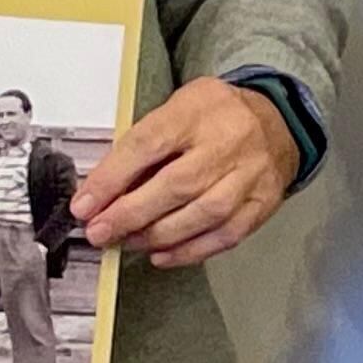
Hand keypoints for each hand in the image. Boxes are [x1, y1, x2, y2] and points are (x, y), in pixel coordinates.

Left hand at [73, 78, 296, 267]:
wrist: (277, 121)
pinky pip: (226, 234)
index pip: (147, 145)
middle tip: (99, 232)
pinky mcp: (262, 202)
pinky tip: (163, 255)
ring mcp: (249, 174)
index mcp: (197, 111)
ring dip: (157, 235)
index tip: (85, 204)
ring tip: (127, 242)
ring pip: (202, 214)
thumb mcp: (177, 107)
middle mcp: (227, 142)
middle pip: (175, 184)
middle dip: (130, 214)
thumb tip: (104, 189)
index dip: (111, 178)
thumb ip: (144, 143)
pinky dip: (191, 250)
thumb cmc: (217, 116)